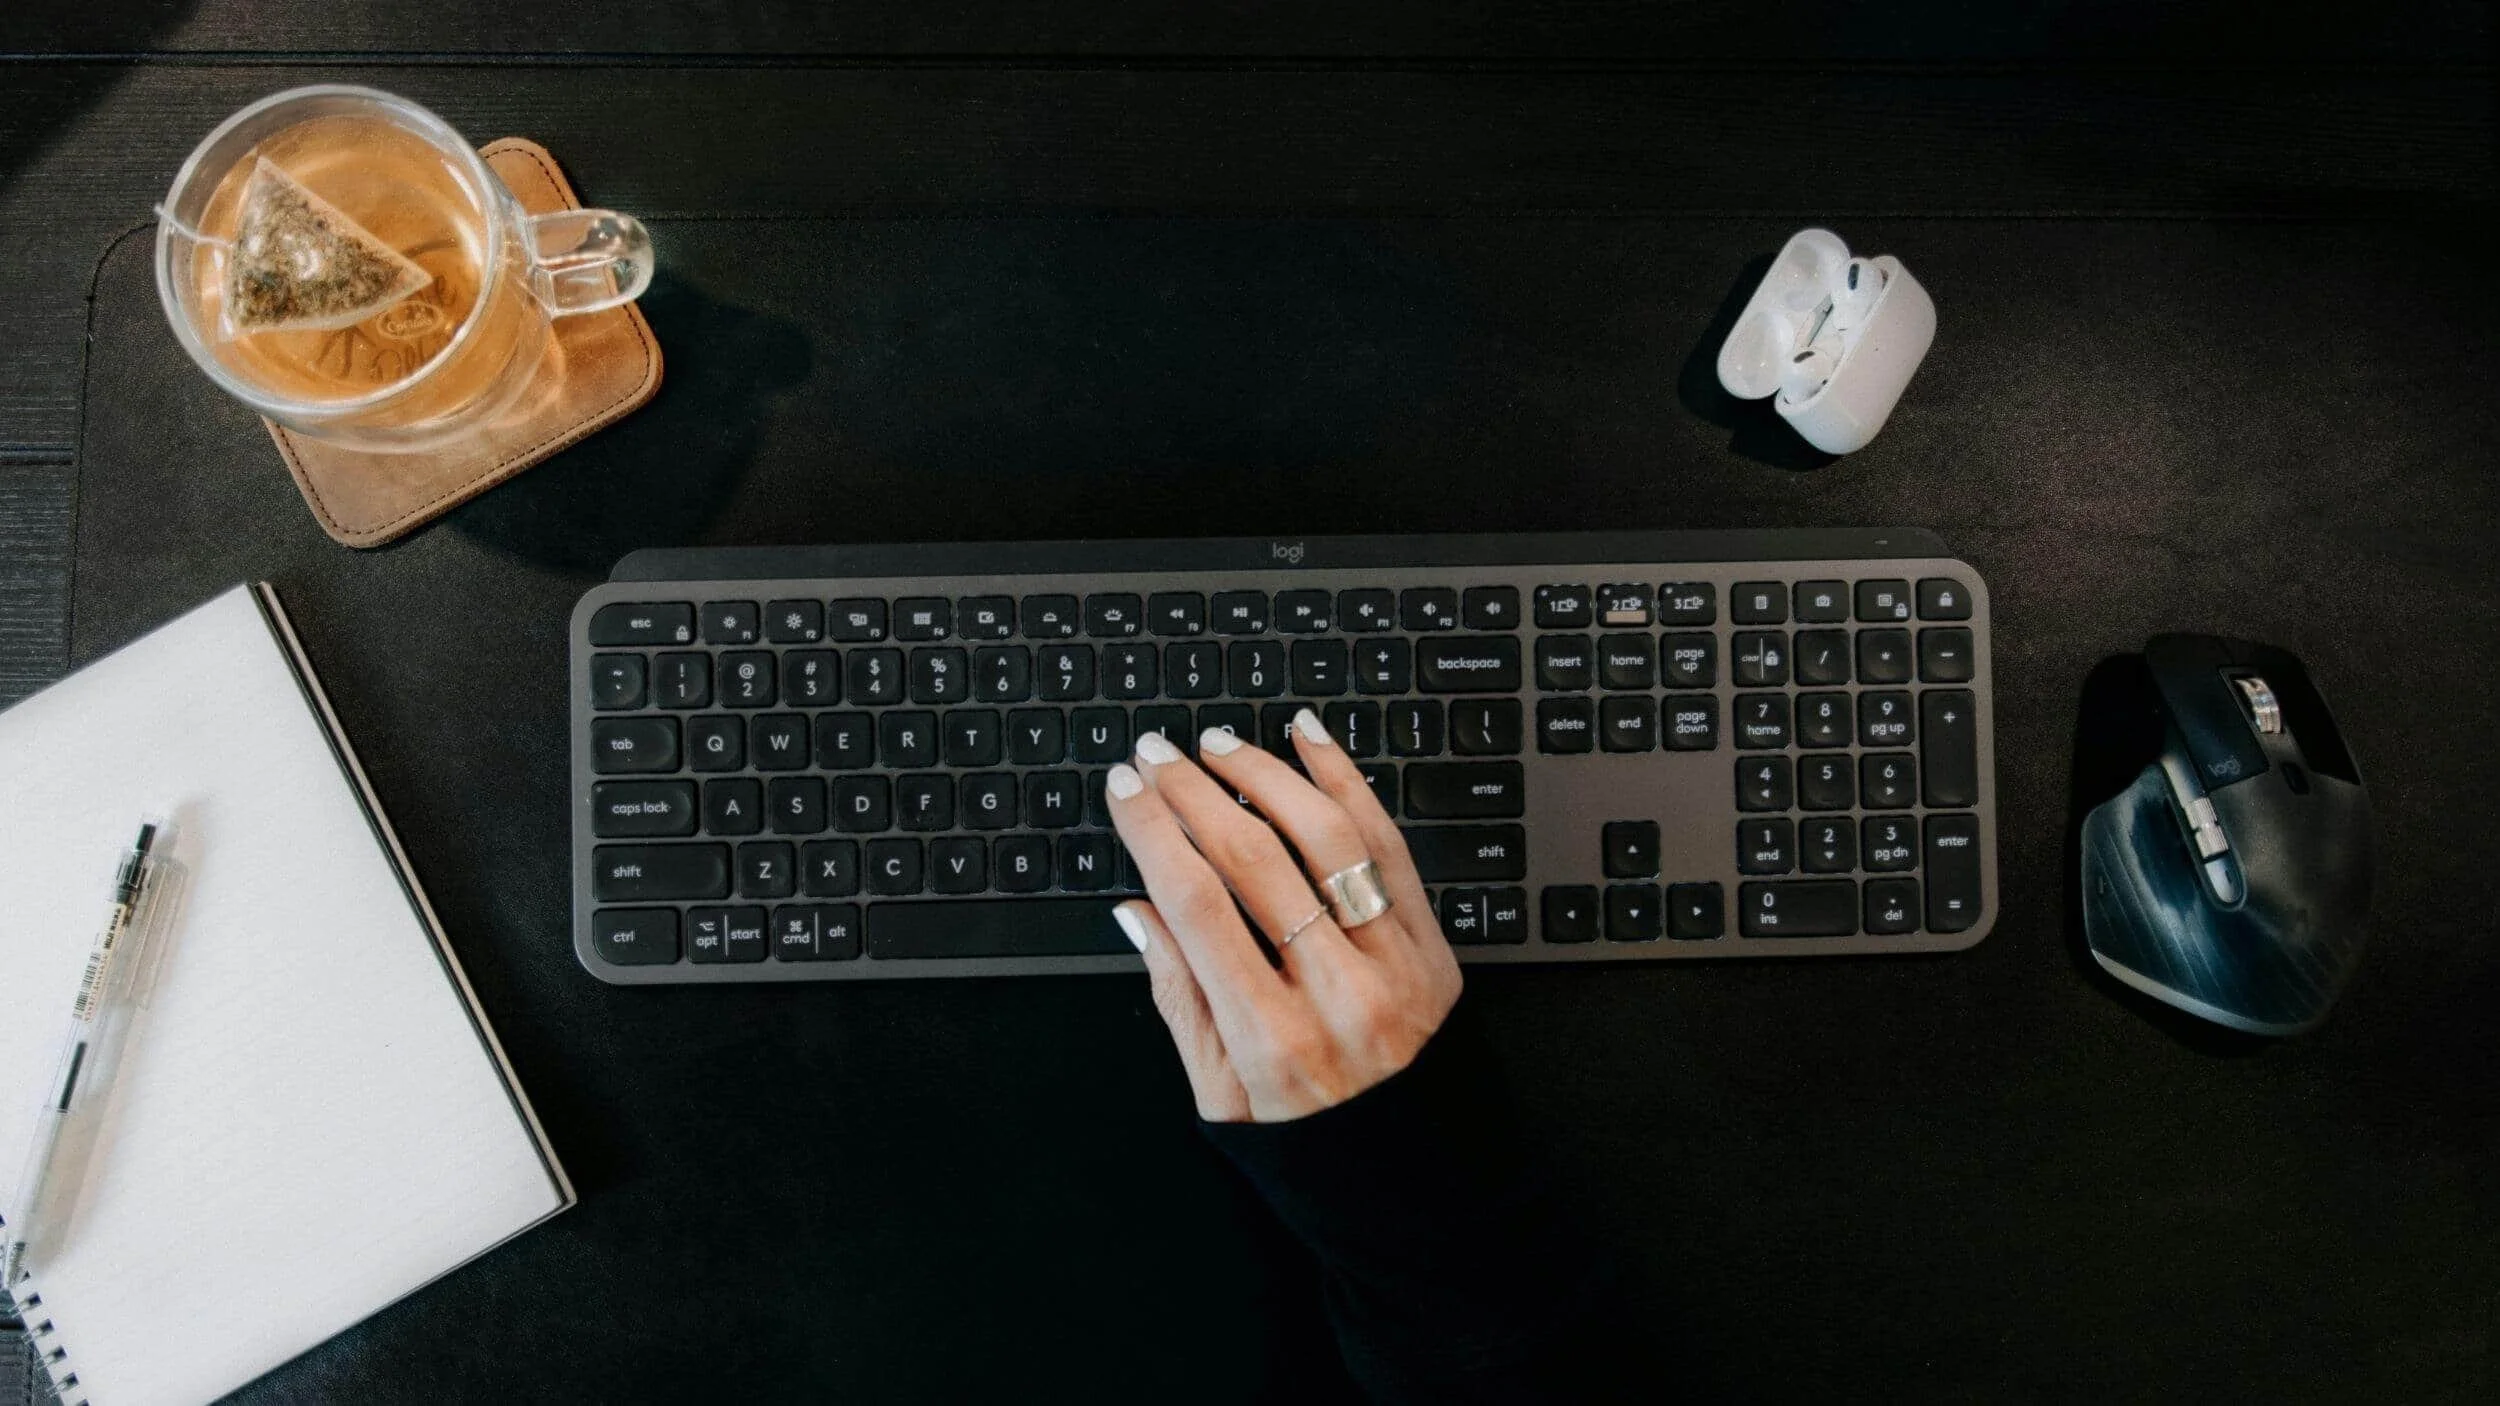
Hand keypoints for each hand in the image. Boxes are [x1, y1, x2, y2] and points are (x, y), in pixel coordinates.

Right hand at [1105, 708, 1461, 1122]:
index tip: (1126, 790)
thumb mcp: (1223, 1100)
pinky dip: (1349, 785)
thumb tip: (1138, 912)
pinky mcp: (1434, 947)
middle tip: (1157, 752)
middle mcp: (1337, 994)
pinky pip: (1390, 847)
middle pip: (1254, 862)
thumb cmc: (1313, 1147)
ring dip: (1267, 778)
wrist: (1424, 1187)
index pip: (1197, 906)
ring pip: (1328, 839)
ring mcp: (1393, 965)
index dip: (1153, 833)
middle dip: (1194, 793)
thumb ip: (1181, 1001)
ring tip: (1220, 745)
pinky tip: (1312, 744)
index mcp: (1271, 1038)